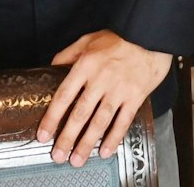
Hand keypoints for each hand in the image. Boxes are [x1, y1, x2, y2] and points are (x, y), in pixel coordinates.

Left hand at [35, 31, 170, 166]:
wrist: (150, 34)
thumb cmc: (119, 37)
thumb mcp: (88, 39)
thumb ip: (68, 54)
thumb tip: (52, 68)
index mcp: (85, 66)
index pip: (64, 96)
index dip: (52, 118)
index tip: (44, 135)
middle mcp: (100, 80)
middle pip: (80, 114)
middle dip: (67, 138)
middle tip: (58, 156)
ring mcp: (119, 90)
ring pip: (100, 121)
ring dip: (87, 143)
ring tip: (77, 159)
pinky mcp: (136, 96)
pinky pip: (123, 121)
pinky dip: (114, 138)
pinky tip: (105, 151)